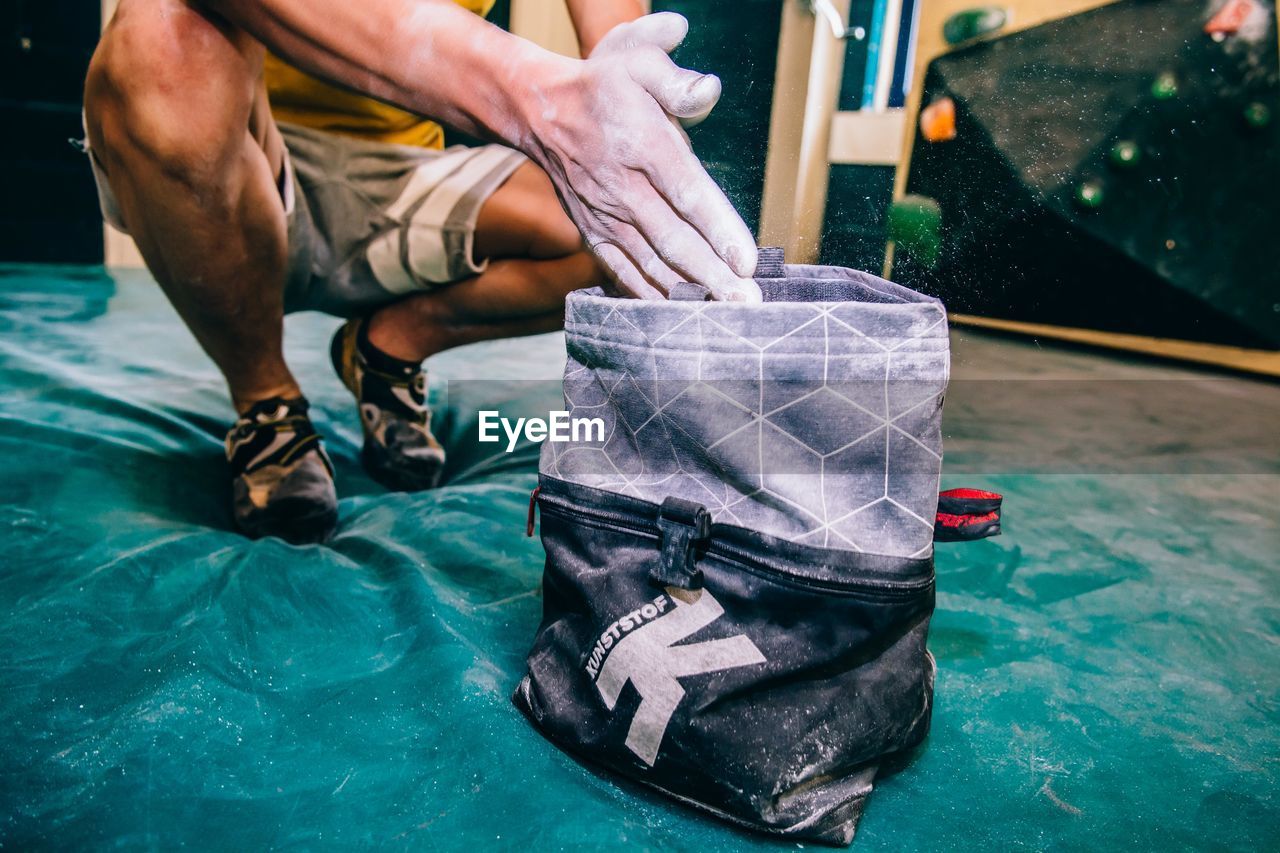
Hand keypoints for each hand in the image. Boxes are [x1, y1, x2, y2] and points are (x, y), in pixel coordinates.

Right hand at [518, 13, 760, 300]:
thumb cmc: (605, 84)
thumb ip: (676, 81)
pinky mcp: (594, 233)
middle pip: (673, 239)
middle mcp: (622, 186)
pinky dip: (649, 295)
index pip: (687, 191)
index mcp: (641, 143)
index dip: (718, 228)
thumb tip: (709, 90)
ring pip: (650, 262)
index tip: (747, 260)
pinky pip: (623, 270)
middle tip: (748, 304)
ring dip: (688, 293)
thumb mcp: (638, 61)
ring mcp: (605, 215)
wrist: (541, 110)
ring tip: (723, 316)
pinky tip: (677, 315)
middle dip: (713, 276)